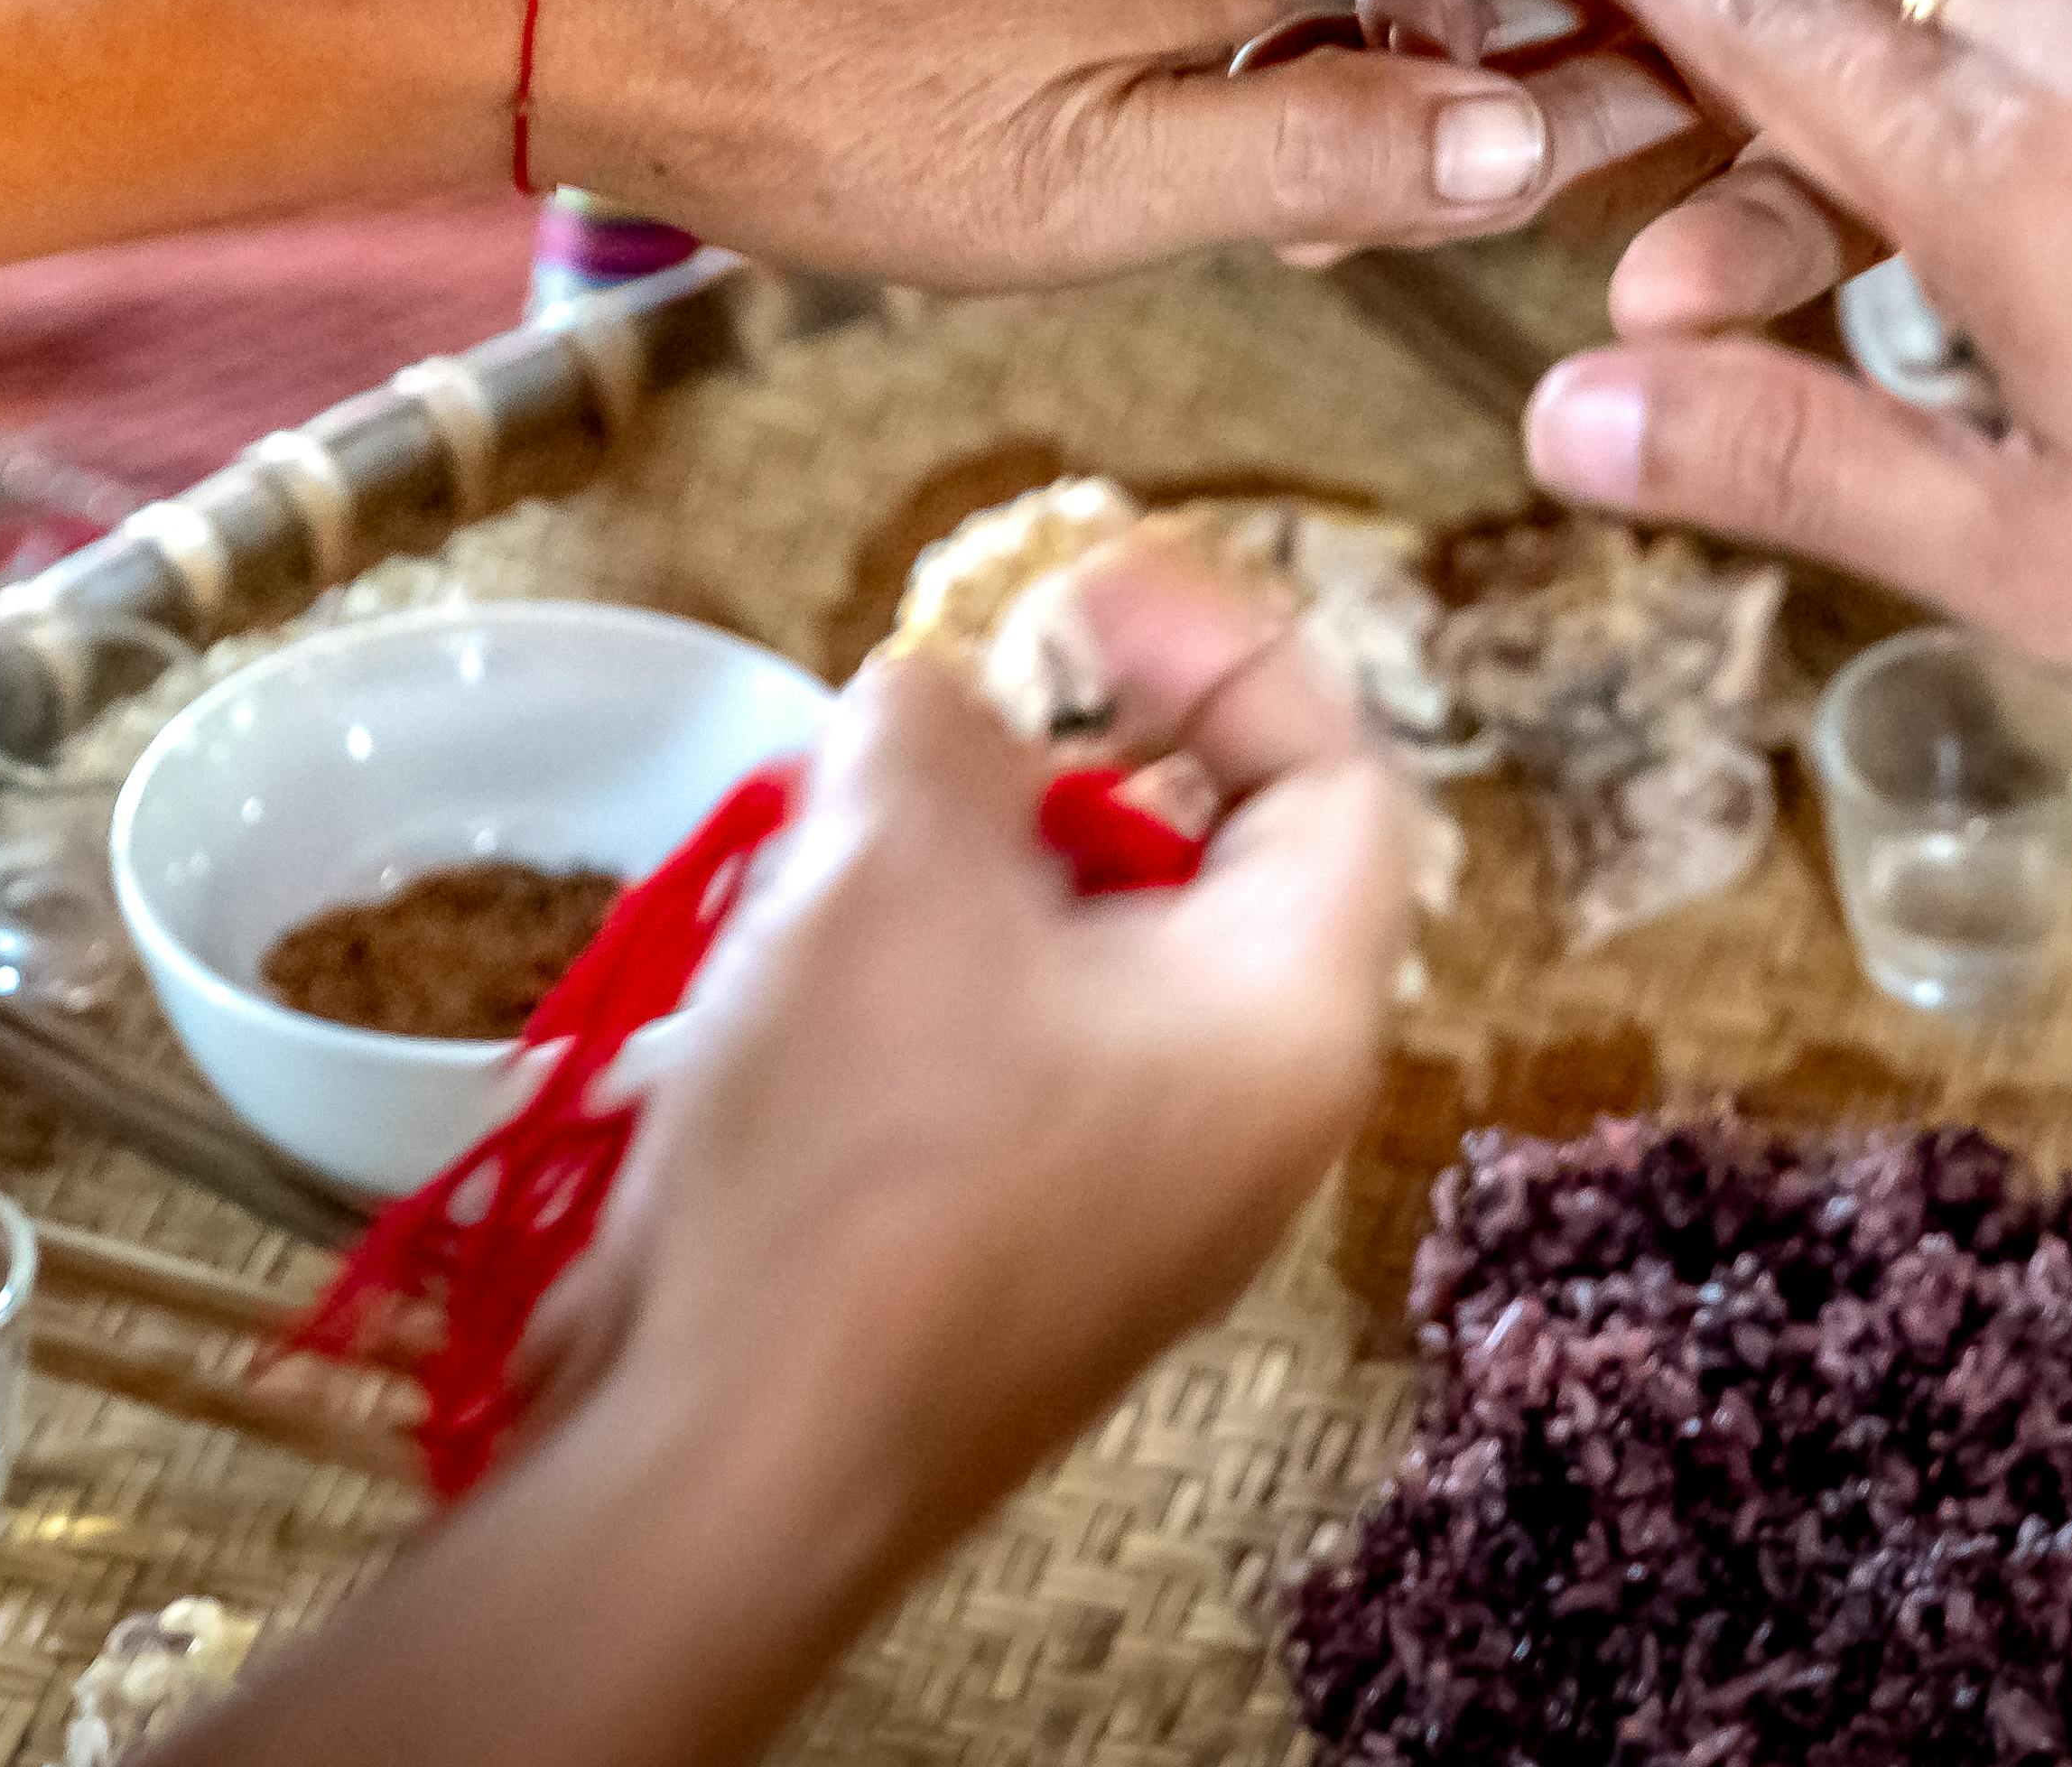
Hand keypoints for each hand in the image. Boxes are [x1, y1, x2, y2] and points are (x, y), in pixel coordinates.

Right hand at [522, 561, 1415, 1543]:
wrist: (728, 1475)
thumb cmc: (854, 1169)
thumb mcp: (891, 864)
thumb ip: (939, 728)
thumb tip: (945, 711)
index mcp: (1292, 1023)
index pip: (1342, 779)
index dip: (1226, 653)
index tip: (1084, 596)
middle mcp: (1255, 1130)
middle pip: (1211, 871)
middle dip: (1064, 770)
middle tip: (932, 726)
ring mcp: (1145, 1219)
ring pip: (1091, 974)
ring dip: (969, 879)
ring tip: (835, 848)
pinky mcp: (1028, 1273)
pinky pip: (1014, 1078)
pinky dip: (924, 993)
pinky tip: (799, 989)